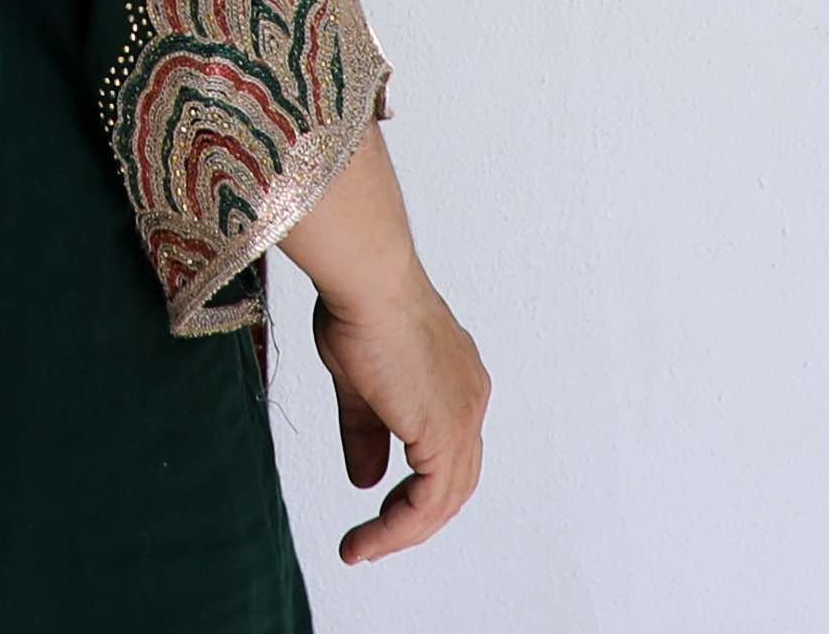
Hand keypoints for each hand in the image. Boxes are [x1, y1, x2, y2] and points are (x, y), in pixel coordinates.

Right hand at [310, 264, 489, 561]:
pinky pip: (428, 502)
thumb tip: (366, 481)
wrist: (367, 279)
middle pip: (453, 481)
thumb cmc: (358, 306)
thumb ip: (367, 433)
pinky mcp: (446, 432)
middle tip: (372, 542)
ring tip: (362, 549)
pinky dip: (399, 526)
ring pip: (444, 499)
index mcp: (456, 380)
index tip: (379, 505)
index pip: (446, 451)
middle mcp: (470, 399)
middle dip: (411, 518)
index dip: (415, 486)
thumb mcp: (360, 382)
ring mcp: (464, 416)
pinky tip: (369, 537)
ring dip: (402, 532)